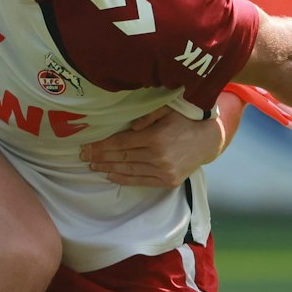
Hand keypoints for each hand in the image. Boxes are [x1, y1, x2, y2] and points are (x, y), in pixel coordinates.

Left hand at [79, 106, 224, 187]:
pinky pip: (141, 180)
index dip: (101, 146)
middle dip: (100, 157)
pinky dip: (124, 179)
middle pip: (122, 157)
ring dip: (108, 168)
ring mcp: (163, 171)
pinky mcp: (168, 181)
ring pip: (129, 170)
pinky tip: (111, 175)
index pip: (121, 143)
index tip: (86, 147)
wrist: (208, 141)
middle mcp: (158, 156)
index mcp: (155, 137)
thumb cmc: (185, 121)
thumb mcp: (168, 110)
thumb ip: (147, 116)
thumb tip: (130, 128)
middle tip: (83, 157)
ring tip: (93, 166)